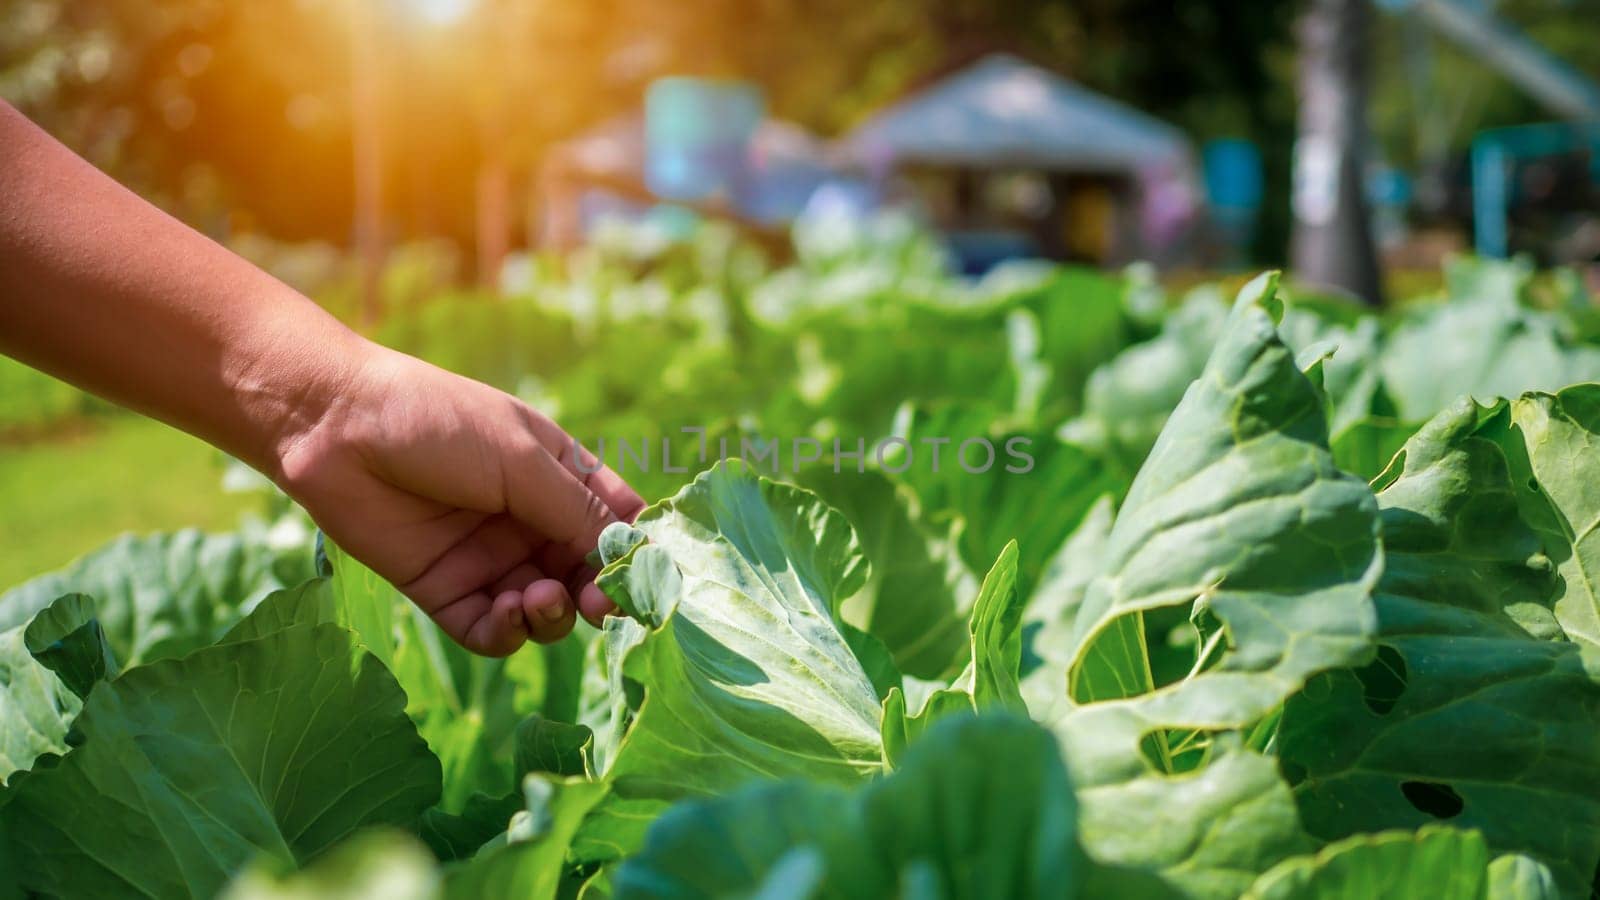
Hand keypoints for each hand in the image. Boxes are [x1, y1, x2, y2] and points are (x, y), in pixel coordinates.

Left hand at [273, 345, 643, 655]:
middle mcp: (529, 520)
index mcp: (557, 475)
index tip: (645, 579)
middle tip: (599, 607)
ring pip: (544, 609)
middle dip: (597, 595)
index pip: (615, 522)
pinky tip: (506, 614)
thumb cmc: (435, 420)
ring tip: (539, 598)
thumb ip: (576, 511)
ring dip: (553, 615)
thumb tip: (632, 554)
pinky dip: (508, 633)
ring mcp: (488, 558)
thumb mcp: (520, 458)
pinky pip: (490, 631)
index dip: (634, 553)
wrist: (333, 425)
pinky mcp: (445, 590)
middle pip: (584, 575)